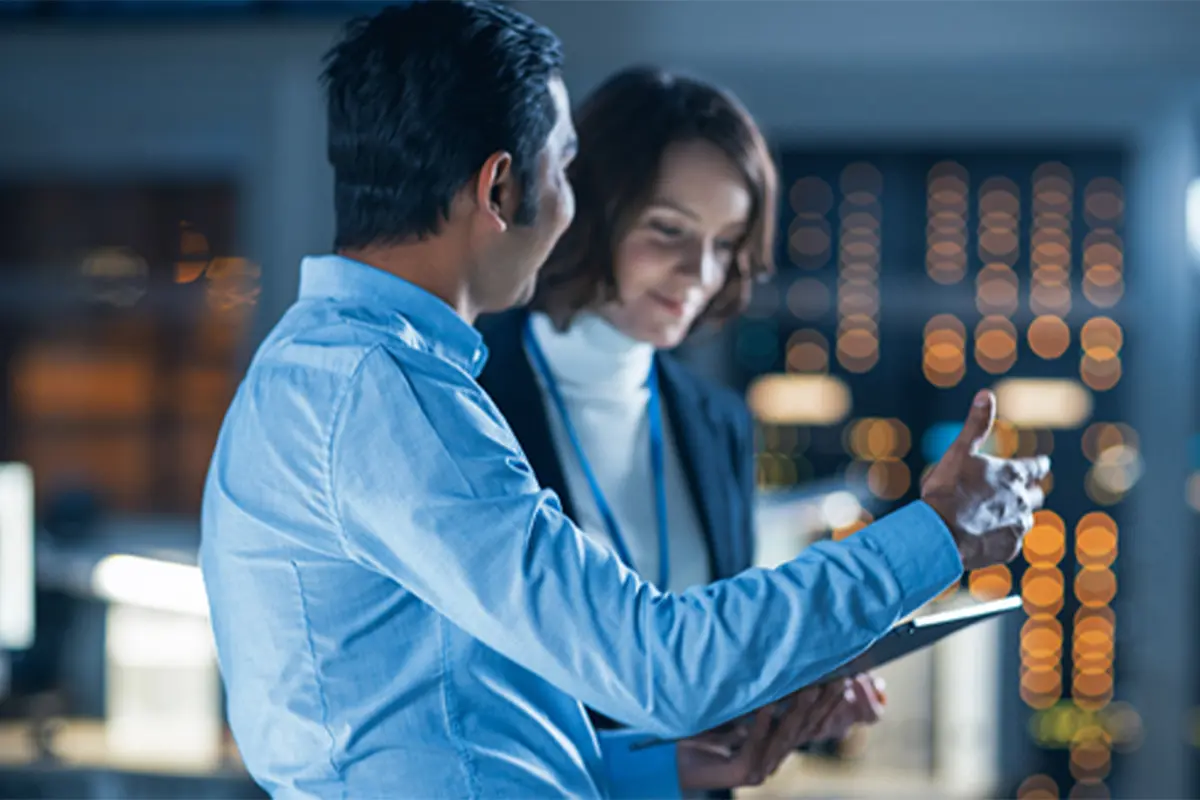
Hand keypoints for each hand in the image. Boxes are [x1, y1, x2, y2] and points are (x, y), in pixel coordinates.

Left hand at [675, 676, 884, 790]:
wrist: (670, 758)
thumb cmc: (701, 729)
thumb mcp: (735, 709)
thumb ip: (757, 697)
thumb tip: (778, 662)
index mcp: (774, 745)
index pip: (809, 723)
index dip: (827, 703)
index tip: (842, 677)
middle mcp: (771, 758)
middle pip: (804, 729)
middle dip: (822, 703)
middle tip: (837, 678)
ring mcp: (758, 767)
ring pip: (784, 735)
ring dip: (798, 709)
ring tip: (811, 685)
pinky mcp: (739, 772)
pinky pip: (754, 744)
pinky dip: (761, 723)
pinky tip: (766, 704)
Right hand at [920, 390, 1050, 569]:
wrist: (939, 532)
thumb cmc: (947, 490)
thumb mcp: (959, 451)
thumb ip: (976, 425)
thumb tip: (986, 394)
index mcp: (1013, 474)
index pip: (1038, 467)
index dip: (1038, 465)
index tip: (1041, 465)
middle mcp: (1022, 500)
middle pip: (1036, 494)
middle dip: (1030, 490)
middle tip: (1020, 490)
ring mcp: (1017, 526)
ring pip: (1026, 519)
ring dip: (1017, 515)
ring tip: (1000, 515)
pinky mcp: (1009, 548)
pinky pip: (1011, 540)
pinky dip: (1002, 536)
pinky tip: (987, 535)